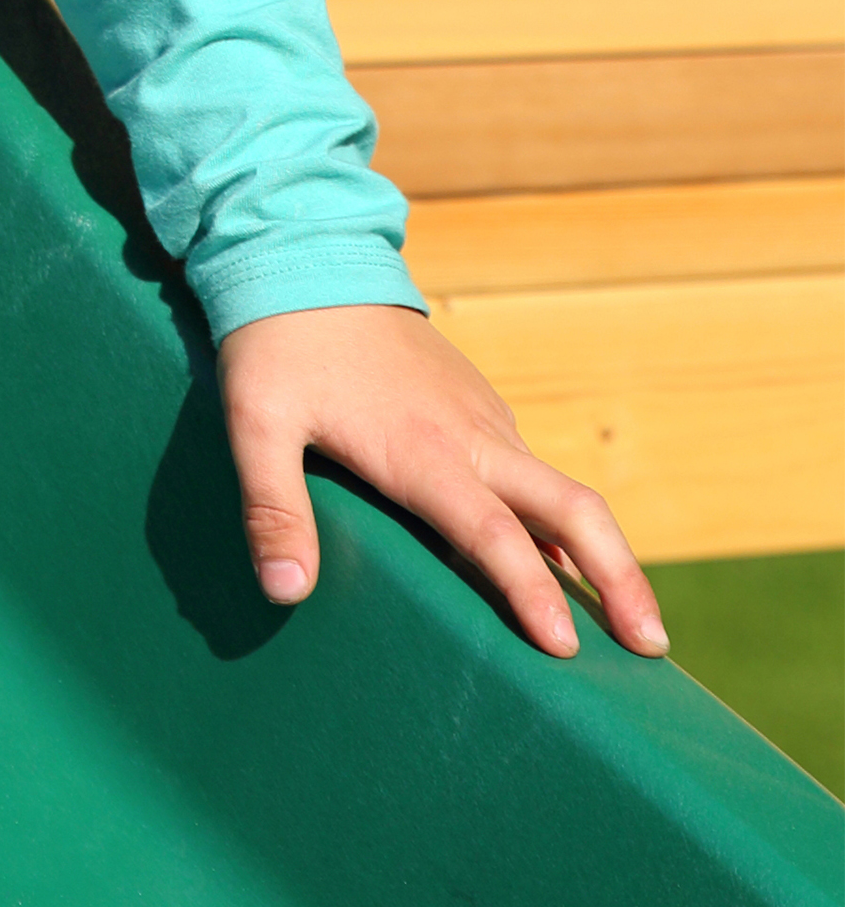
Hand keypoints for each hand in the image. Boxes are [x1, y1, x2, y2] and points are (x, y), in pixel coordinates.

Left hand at [218, 305, 664, 658]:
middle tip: (652, 648)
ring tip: (625, 622)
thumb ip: (273, 508)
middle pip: (575, 510)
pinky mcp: (478, 406)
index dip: (534, 592)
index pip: (495, 534)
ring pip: (562, 491)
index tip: (566, 650)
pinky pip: (532, 471)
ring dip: (602, 553)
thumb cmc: (275, 345)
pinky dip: (558, 520)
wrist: (304, 255)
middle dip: (623, 579)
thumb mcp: (254, 424)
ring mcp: (483, 419)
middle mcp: (472, 438)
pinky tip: (554, 556)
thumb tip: (286, 590)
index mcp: (423, 451)